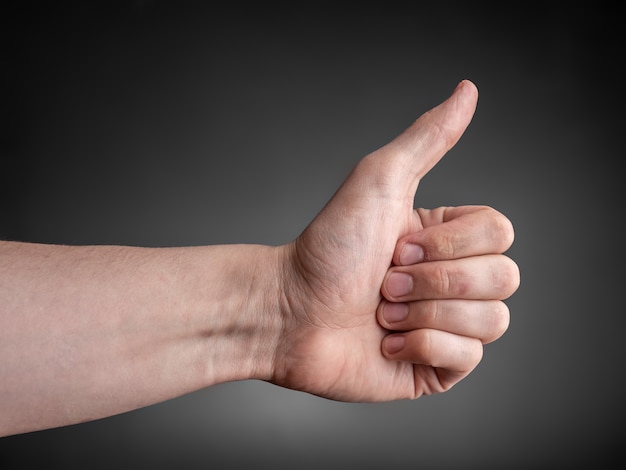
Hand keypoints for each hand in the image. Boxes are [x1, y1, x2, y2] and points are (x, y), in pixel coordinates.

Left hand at [270, 80, 519, 400]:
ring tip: (383, 313)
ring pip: (492, 320)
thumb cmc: (328, 246)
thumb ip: (427, 139)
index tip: (397, 244)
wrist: (288, 311)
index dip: (450, 243)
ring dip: (428, 314)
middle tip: (386, 281)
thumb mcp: (379, 180)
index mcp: (447, 239)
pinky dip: (422, 346)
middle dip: (435, 280)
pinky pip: (469, 358)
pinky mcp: (436, 367)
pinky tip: (386, 342)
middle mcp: (453, 281)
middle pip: (505, 277)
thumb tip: (467, 90)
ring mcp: (448, 326)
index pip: (501, 234)